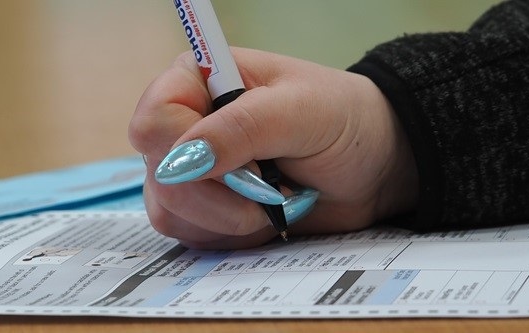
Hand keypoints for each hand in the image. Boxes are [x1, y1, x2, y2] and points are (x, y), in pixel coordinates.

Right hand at [129, 47, 417, 248]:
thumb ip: (241, 128)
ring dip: (229, 219)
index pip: (153, 122)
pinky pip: (192, 236)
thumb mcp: (301, 111)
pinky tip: (267, 216)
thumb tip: (181, 161)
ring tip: (276, 197)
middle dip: (220, 195)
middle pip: (159, 176)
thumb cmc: (344, 120)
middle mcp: (184, 123)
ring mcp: (190, 170)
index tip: (243, 162)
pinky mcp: (204, 209)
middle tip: (271, 185)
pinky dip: (232, 236)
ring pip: (171, 212)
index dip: (187, 152)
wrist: (375, 165)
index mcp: (197, 81)